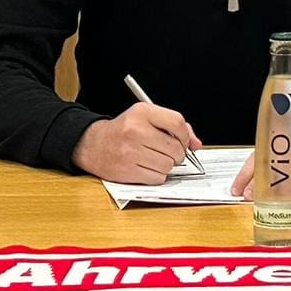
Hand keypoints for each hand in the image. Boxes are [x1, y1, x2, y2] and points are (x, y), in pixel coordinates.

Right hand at [72, 102, 200, 183]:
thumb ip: (175, 127)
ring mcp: (130, 152)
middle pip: (175, 147)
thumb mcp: (147, 117)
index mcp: (142, 112)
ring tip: (156, 159)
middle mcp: (136, 131)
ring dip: (167, 165)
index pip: (177, 122)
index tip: (183, 140)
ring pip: (168, 165)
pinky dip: (157, 175)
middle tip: (170, 152)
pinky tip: (148, 167)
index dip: (185, 135)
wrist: (93, 144)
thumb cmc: (125, 130)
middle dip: (178, 153)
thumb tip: (196, 145)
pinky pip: (157, 178)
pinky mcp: (126, 171)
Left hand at [231, 124, 290, 199]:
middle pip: (273, 164)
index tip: (235, 189)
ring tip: (267, 201)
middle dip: (258, 182)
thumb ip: (281, 169)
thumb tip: (256, 190)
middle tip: (247, 196)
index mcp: (287, 143)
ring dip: (278, 189)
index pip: (260, 155)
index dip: (245, 173)